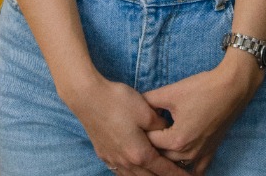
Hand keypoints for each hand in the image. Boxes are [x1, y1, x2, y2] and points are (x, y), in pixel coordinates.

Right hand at [65, 75, 191, 175]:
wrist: (87, 97)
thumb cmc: (118, 101)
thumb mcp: (146, 110)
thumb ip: (160, 125)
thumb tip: (167, 130)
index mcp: (140, 153)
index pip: (164, 171)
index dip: (178, 175)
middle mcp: (126, 162)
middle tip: (178, 175)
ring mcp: (113, 159)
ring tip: (158, 173)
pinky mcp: (104, 153)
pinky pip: (122, 172)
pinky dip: (132, 174)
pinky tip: (135, 168)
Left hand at [142, 58, 265, 174]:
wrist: (231, 88)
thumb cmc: (202, 89)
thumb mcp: (171, 91)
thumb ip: (149, 100)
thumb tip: (136, 104)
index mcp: (176, 139)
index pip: (149, 142)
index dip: (141, 130)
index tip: (136, 122)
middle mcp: (188, 153)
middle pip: (161, 156)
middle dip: (152, 145)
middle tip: (144, 132)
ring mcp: (201, 154)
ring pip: (176, 164)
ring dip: (166, 157)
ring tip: (158, 145)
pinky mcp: (211, 151)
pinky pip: (197, 169)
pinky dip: (187, 168)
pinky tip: (181, 166)